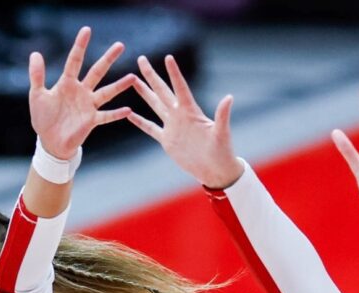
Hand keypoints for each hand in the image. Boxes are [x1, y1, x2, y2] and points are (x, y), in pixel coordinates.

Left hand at [28, 27, 134, 159]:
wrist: (50, 142)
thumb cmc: (43, 118)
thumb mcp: (37, 95)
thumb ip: (37, 75)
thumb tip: (35, 53)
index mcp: (67, 83)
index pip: (75, 61)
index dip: (80, 46)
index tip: (87, 30)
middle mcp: (81, 91)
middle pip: (97, 71)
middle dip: (108, 59)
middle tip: (120, 45)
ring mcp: (88, 106)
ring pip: (106, 93)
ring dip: (119, 86)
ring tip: (132, 77)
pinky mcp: (92, 121)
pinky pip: (106, 116)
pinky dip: (116, 114)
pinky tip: (128, 109)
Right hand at [129, 55, 241, 189]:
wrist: (215, 169)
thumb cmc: (222, 151)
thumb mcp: (221, 132)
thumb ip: (222, 115)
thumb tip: (229, 97)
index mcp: (191, 111)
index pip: (180, 88)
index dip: (174, 73)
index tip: (168, 57)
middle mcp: (180, 115)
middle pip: (162, 91)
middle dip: (152, 76)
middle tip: (142, 59)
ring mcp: (172, 126)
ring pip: (154, 105)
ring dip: (144, 93)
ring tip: (133, 80)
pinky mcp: (167, 140)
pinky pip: (151, 128)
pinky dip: (140, 122)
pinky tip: (129, 113)